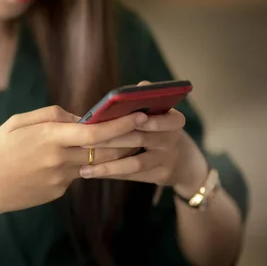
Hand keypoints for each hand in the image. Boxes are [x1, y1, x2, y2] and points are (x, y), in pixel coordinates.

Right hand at [0, 105, 148, 219]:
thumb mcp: (16, 123)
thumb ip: (49, 116)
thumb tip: (77, 116)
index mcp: (47, 138)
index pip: (93, 132)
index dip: (120, 124)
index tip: (139, 115)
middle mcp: (58, 160)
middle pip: (103, 150)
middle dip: (127, 138)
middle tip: (145, 127)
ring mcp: (59, 180)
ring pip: (93, 164)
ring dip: (110, 153)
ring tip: (122, 140)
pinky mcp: (57, 192)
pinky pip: (76, 174)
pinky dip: (81, 164)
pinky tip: (74, 159)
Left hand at [78, 82, 208, 193]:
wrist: (181, 161)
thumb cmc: (158, 129)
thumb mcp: (158, 114)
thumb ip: (143, 101)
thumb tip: (131, 90)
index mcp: (173, 120)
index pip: (166, 118)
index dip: (150, 120)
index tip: (133, 119)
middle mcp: (172, 139)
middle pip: (140, 138)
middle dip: (111, 139)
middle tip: (85, 140)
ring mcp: (166, 159)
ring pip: (135, 163)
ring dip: (108, 164)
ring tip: (84, 166)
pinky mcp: (159, 175)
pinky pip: (132, 176)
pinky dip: (111, 173)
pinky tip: (91, 172)